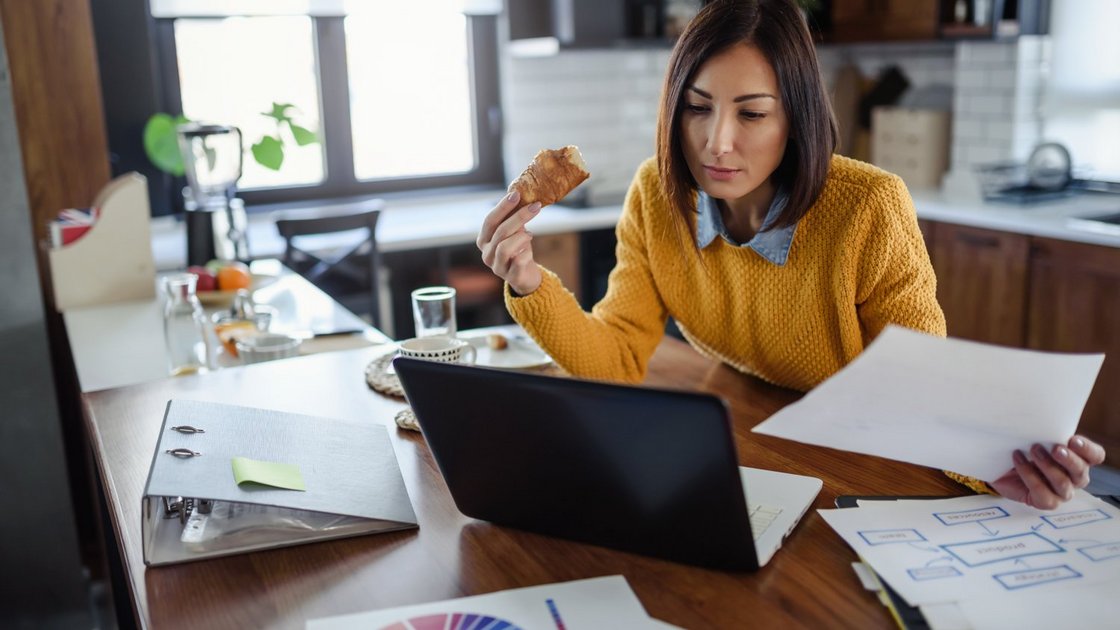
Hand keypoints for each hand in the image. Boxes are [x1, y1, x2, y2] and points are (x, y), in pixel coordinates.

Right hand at [477, 190, 542, 295]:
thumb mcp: (514, 232)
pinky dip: (526, 253)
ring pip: (505, 247)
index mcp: (484, 240)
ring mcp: (497, 267)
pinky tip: (529, 251)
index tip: (516, 194)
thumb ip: (512, 218)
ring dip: (521, 237)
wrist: (526, 276)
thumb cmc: (519, 250)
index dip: (502, 207)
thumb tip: (519, 194)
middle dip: (519, 216)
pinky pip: (518, 262)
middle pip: (500, 231)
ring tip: (530, 234)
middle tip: (535, 206)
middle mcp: (486, 254)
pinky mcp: (510, 277)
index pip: (490, 220)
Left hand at [990, 435, 1105, 509]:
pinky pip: (1042, 492)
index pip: (1095, 455)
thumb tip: (1043, 419)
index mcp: (1079, 459)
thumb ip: (1047, 433)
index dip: (1087, 449)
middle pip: (1081, 471)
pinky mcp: (1046, 502)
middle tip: (1056, 448)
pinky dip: (1029, 475)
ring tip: (1033, 450)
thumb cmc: (1025, 450)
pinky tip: (1018, 461)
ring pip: (1062, 483)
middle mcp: (1074, 478)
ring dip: (1047, 466)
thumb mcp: (1037, 438)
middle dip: (1069, 459)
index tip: (1073, 440)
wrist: (1004, 468)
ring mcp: (1062, 492)